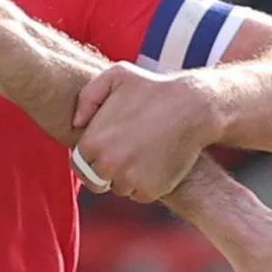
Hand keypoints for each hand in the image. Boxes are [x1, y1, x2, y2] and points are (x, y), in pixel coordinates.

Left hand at [72, 62, 218, 201]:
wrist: (195, 106)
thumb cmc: (153, 88)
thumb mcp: (116, 76)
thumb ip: (87, 97)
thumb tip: (77, 124)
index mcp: (93, 142)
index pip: (79, 163)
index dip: (90, 158)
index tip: (103, 150)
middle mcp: (108, 165)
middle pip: (95, 181)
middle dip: (104, 172)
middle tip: (122, 155)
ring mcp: (130, 179)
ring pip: (119, 188)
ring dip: (125, 178)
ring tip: (142, 153)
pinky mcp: (152, 190)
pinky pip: (139, 194)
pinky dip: (145, 184)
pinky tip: (154, 163)